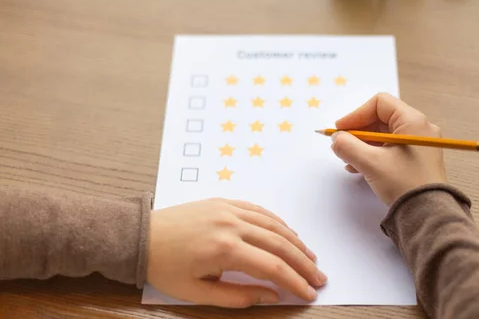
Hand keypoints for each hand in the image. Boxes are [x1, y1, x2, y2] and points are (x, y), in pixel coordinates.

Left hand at [146, 198, 326, 307]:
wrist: (141, 236)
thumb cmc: (165, 268)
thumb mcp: (197, 292)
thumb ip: (237, 296)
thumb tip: (271, 294)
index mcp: (224, 249)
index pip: (272, 266)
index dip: (294, 282)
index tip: (309, 294)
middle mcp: (231, 224)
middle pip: (279, 244)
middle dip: (303, 263)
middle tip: (319, 278)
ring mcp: (229, 209)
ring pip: (273, 224)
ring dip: (296, 242)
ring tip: (311, 258)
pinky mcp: (225, 201)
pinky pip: (260, 210)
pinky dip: (278, 223)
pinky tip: (289, 234)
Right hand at [331, 93, 446, 205]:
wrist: (428, 215)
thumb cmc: (404, 184)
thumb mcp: (371, 163)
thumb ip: (348, 146)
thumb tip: (336, 138)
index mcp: (413, 121)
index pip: (379, 103)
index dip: (356, 114)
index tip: (340, 130)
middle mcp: (419, 129)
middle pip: (381, 119)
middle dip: (358, 132)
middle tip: (341, 145)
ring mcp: (419, 145)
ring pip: (383, 135)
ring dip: (362, 145)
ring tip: (348, 160)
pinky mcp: (417, 160)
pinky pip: (390, 149)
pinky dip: (373, 154)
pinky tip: (359, 168)